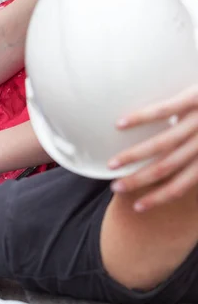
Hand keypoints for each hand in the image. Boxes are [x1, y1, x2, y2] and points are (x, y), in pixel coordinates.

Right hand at [108, 85, 197, 211]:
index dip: (159, 198)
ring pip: (161, 144)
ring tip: (112, 163)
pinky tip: (120, 124)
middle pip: (166, 168)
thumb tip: (190, 177)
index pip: (183, 185)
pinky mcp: (194, 96)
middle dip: (138, 181)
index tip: (137, 207)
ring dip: (133, 156)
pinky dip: (139, 118)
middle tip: (116, 188)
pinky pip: (162, 110)